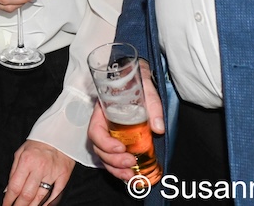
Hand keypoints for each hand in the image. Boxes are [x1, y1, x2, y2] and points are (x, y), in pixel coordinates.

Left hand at [3, 140, 72, 205]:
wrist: (59, 134)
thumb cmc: (38, 143)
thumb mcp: (21, 152)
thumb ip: (13, 171)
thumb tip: (8, 189)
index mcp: (26, 161)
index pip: (15, 186)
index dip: (9, 199)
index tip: (6, 205)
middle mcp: (39, 168)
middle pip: (27, 194)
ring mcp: (52, 173)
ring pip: (40, 197)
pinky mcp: (63, 176)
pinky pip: (55, 194)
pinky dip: (48, 203)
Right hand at [87, 60, 163, 181]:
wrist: (138, 78)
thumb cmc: (137, 80)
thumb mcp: (146, 87)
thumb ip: (152, 105)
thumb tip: (158, 128)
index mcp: (103, 110)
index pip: (95, 130)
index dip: (104, 143)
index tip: (120, 147)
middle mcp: (103, 124)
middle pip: (98, 148)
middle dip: (112, 160)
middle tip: (130, 163)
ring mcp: (110, 133)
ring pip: (104, 156)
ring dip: (115, 168)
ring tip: (131, 175)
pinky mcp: (118, 140)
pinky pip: (113, 158)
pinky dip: (120, 169)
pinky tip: (131, 175)